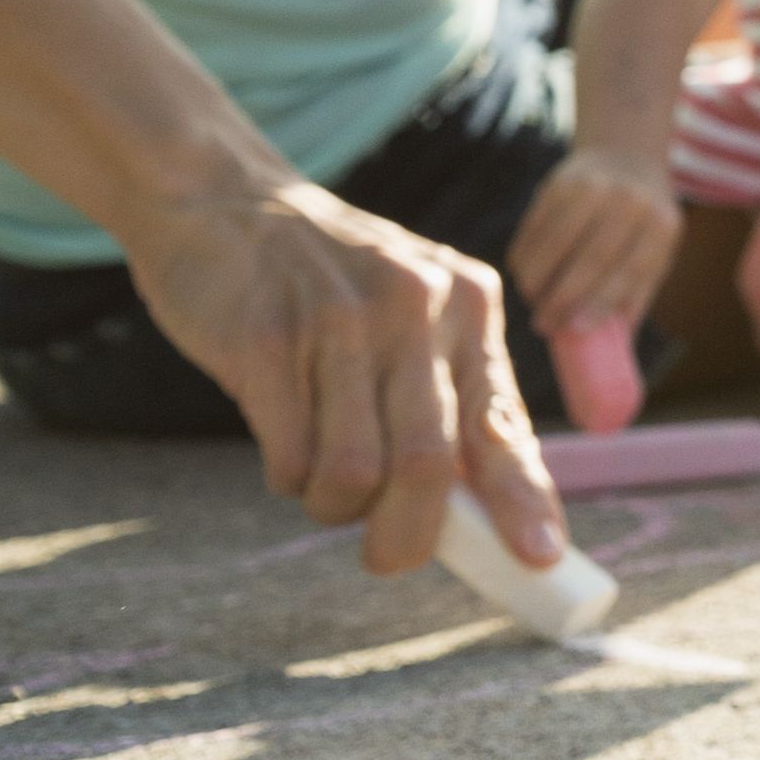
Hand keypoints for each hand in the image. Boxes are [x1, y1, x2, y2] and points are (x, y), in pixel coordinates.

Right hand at [116, 175, 562, 576]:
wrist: (220, 201)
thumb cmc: (326, 283)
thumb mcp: (413, 311)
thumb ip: (448, 394)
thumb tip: (482, 512)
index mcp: (470, 306)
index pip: (505, 422)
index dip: (524, 499)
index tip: (539, 559)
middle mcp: (417, 308)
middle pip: (428, 464)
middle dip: (410, 535)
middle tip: (387, 559)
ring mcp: (341, 322)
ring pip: (355, 473)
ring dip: (335, 506)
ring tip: (321, 481)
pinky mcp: (265, 340)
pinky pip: (290, 454)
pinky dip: (289, 477)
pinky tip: (284, 445)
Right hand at [504, 147, 681, 346]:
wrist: (625, 159)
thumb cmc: (641, 224)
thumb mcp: (654, 252)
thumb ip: (634, 296)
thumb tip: (614, 354)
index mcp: (662, 225)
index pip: (632, 270)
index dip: (602, 303)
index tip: (575, 331)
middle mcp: (631, 202)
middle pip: (592, 258)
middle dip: (564, 298)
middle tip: (544, 325)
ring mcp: (594, 188)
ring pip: (556, 243)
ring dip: (537, 279)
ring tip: (533, 301)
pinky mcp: (559, 182)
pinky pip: (534, 227)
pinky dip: (525, 255)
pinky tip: (523, 274)